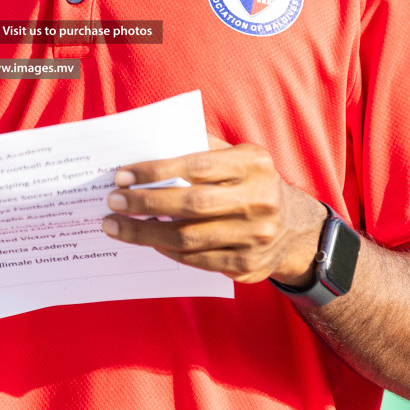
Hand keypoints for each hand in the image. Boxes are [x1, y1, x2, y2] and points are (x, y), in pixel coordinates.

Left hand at [101, 134, 329, 285]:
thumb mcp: (239, 156)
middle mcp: (258, 200)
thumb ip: (202, 147)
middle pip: (191, 205)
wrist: (296, 228)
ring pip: (189, 238)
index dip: (156, 171)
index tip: (122, 175)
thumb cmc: (252, 182)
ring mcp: (255, 236)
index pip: (196, 165)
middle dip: (146, 203)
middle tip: (113, 202)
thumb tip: (150, 143)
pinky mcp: (247, 265)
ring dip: (145, 233)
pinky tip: (147, 241)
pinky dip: (167, 251)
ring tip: (116, 226)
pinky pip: (197, 261)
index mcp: (253, 165)